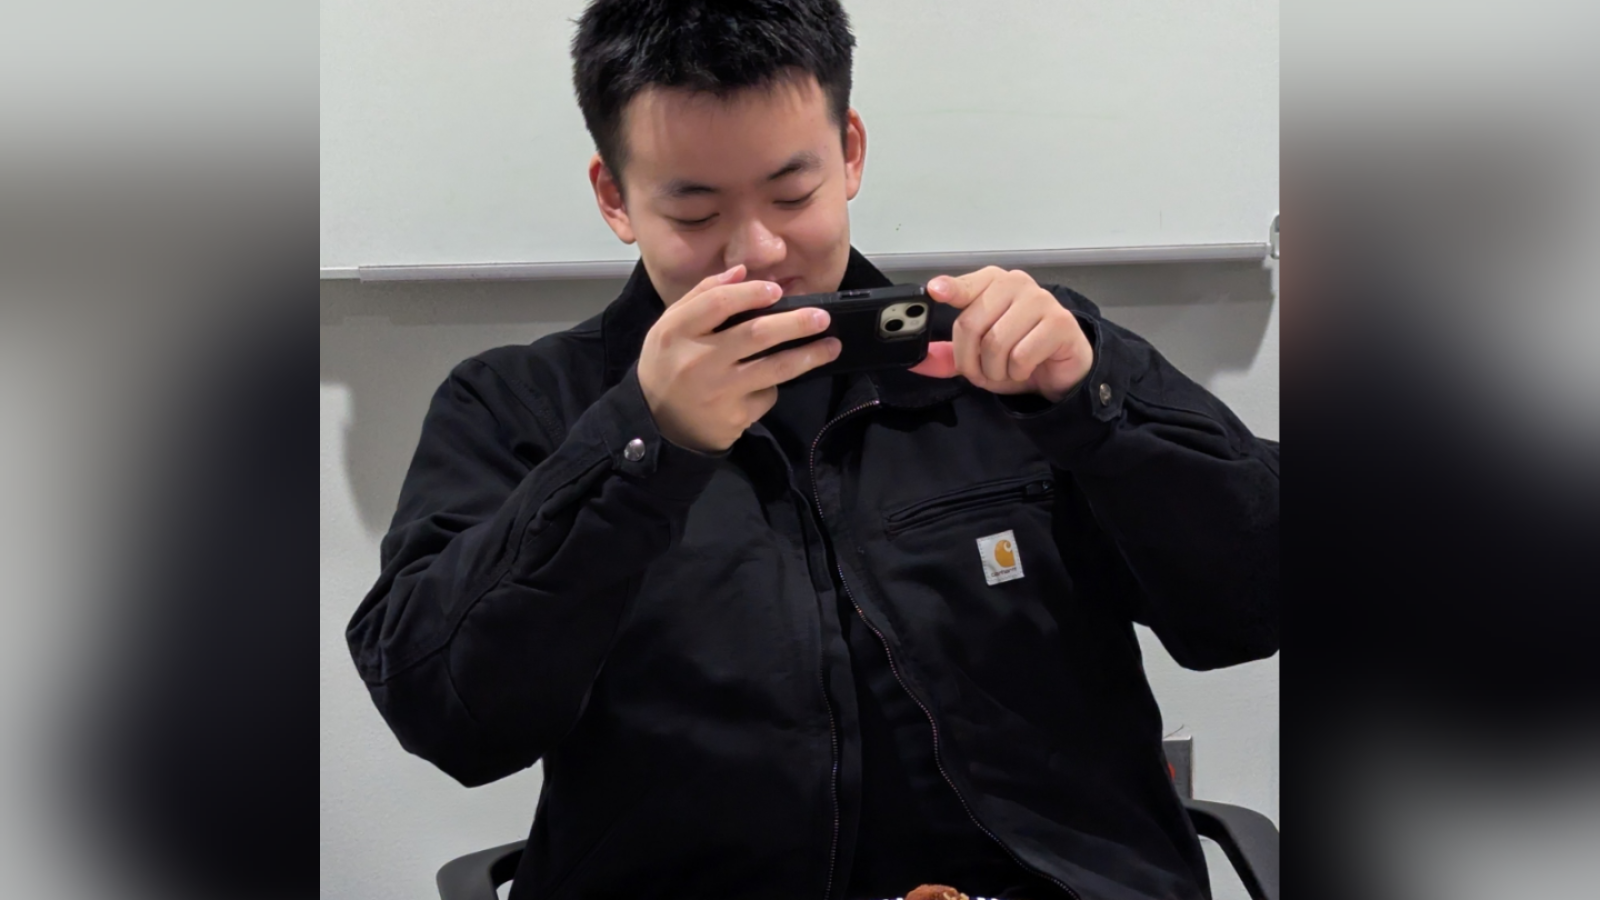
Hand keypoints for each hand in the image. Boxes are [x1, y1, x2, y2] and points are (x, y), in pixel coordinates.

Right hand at [637, 264, 841, 452]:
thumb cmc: (668, 365)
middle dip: (795, 323)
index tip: (777, 290)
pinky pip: (765, 395)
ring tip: (832, 346)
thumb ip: (701, 296)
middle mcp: (697, 361)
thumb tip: (742, 272)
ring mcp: (718, 391)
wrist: (657, 425)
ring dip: (808, 356)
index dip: (752, 293)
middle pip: (755, 334)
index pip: (719, 303)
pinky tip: (771, 383)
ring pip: (773, 368)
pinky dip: (772, 387)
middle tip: (822, 317)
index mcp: (677, 331)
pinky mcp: (734, 417)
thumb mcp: (670, 327)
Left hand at [909, 267, 1092, 401]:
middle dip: (969, 360)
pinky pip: (1021, 355)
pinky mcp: (1060, 322)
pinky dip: (1018, 372)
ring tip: (1007, 370)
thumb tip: (916, 362)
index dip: (951, 289)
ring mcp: (1040, 300)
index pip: (966, 285)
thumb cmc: (1018, 355)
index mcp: (992, 283)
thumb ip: (948, 358)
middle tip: (982, 371)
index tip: (935, 291)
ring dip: (995, 370)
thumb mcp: (977, 359)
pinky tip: (1027, 368)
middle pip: (971, 323)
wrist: (1060, 372)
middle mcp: (1016, 283)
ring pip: (995, 342)